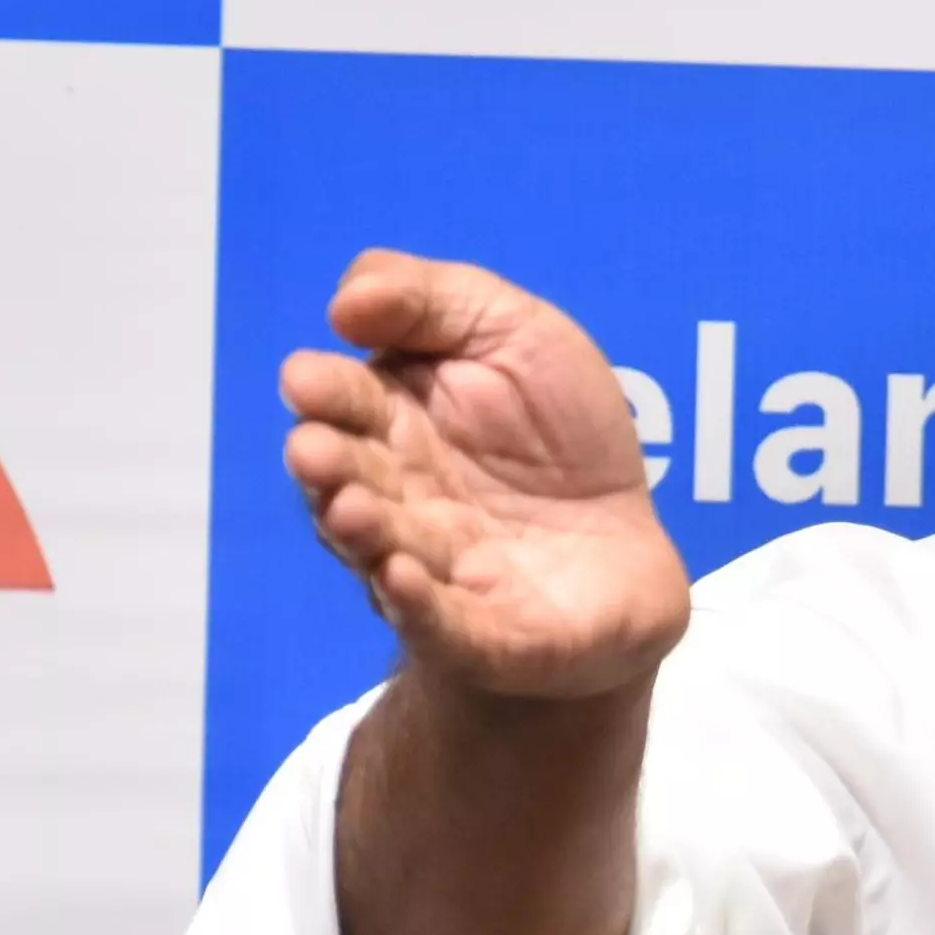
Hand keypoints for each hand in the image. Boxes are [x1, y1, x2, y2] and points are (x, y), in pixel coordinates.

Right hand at [282, 252, 690, 701]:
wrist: (627, 554)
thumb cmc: (561, 437)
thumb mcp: (515, 334)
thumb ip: (433, 299)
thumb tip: (346, 300)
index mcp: (397, 424)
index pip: (348, 404)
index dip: (327, 392)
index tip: (306, 377)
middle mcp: (399, 500)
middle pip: (352, 480)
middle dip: (329, 465)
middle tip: (312, 449)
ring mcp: (437, 573)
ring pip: (385, 551)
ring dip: (363, 531)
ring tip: (350, 509)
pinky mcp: (485, 635)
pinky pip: (444, 625)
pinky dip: (420, 605)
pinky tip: (401, 578)